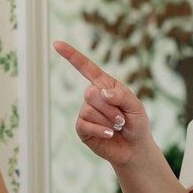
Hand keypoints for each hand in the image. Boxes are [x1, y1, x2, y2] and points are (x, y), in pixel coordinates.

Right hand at [52, 40, 151, 165]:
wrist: (134, 148)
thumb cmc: (136, 123)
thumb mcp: (136, 106)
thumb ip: (122, 96)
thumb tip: (101, 92)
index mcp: (104, 84)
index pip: (86, 67)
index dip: (71, 55)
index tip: (56, 44)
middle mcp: (92, 96)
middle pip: (91, 93)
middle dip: (110, 108)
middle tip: (122, 119)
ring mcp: (85, 112)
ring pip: (89, 110)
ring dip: (108, 120)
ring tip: (117, 127)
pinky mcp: (81, 128)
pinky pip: (85, 124)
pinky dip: (100, 129)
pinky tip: (109, 134)